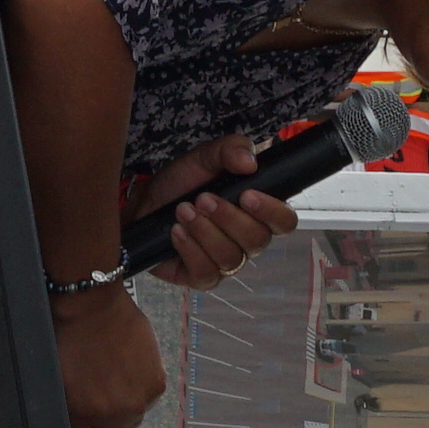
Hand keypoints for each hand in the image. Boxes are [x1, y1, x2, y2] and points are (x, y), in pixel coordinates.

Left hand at [52, 287, 163, 427]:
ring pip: (130, 422)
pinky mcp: (155, 383)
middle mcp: (113, 413)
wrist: (92, 306)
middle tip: (97, 412)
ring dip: (122, 412)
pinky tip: (127, 374)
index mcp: (83, 414)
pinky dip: (139, 392)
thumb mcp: (59, 381)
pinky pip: (147, 401)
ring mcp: (137, 400)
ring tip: (113, 387)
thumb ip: (71, 411)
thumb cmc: (70, 335)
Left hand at [115, 136, 299, 291]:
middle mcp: (247, 240)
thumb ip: (230, 150)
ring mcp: (226, 262)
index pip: (284, 221)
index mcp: (257, 212)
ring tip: (182, 210)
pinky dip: (190, 249)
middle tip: (202, 198)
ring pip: (230, 258)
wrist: (144, 203)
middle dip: (228, 217)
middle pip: (258, 241)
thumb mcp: (205, 156)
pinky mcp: (201, 277)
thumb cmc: (182, 182)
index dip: (271, 212)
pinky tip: (176, 232)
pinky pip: (206, 273)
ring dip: (205, 231)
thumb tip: (250, 162)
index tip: (246, 195)